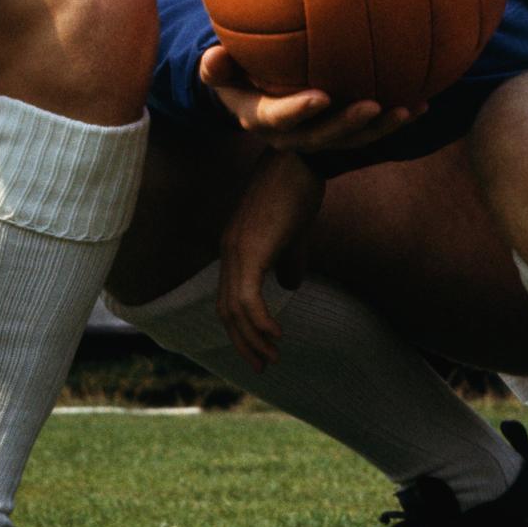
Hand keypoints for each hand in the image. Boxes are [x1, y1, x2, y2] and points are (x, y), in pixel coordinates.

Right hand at [196, 45, 422, 154]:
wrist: (255, 93)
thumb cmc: (236, 72)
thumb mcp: (220, 70)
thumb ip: (216, 66)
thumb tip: (213, 56)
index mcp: (261, 119)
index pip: (279, 119)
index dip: (300, 111)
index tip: (321, 96)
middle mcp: (291, 135)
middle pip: (322, 137)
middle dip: (348, 125)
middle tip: (373, 105)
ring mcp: (318, 136)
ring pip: (351, 139)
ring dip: (380, 128)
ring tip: (408, 110)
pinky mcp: (340, 133)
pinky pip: (368, 132)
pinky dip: (394, 120)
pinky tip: (423, 104)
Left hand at [216, 153, 325, 371]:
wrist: (302, 160)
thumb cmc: (300, 189)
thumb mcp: (295, 234)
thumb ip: (289, 261)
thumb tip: (290, 287)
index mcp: (235, 247)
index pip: (229, 298)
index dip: (242, 327)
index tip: (261, 349)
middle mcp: (228, 250)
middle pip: (225, 310)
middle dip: (243, 342)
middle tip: (262, 366)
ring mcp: (236, 251)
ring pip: (235, 309)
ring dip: (253, 339)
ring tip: (273, 357)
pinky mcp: (250, 251)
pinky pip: (248, 299)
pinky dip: (259, 323)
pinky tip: (277, 336)